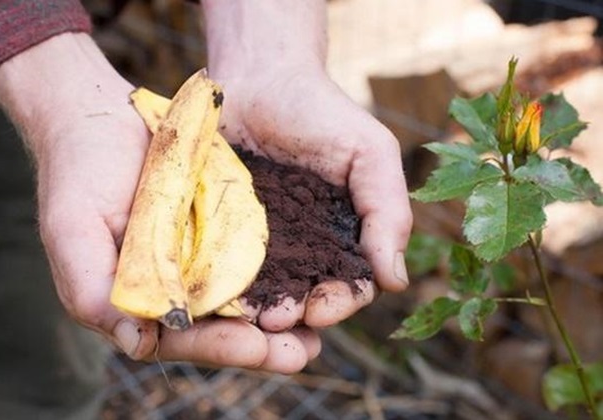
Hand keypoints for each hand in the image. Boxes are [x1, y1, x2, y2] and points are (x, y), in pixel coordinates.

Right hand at [0, 33, 319, 372]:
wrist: (99, 117)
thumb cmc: (78, 173)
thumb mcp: (74, 231)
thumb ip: (93, 291)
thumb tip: (139, 345)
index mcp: (136, 300)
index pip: (180, 338)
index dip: (218, 346)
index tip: (257, 346)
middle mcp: (171, 287)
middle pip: (220, 329)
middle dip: (261, 346)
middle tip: (301, 354)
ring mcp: (197, 260)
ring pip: (242, 301)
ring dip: (279, 320)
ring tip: (317, 333)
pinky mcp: (219, 230)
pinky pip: (252, 259)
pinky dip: (280, 275)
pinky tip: (310, 282)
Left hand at [202, 0, 412, 331]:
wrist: (259, 78)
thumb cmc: (322, 114)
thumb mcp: (370, 155)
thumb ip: (388, 212)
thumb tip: (396, 280)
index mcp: (343, 238)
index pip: (348, 286)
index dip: (340, 303)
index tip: (322, 307)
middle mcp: (302, 250)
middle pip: (303, 299)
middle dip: (295, 316)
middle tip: (277, 321)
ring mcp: (259, 245)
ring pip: (261, 292)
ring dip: (257, 312)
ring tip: (247, 318)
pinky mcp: (219, 233)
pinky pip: (220, 267)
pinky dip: (220, 287)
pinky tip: (214, 298)